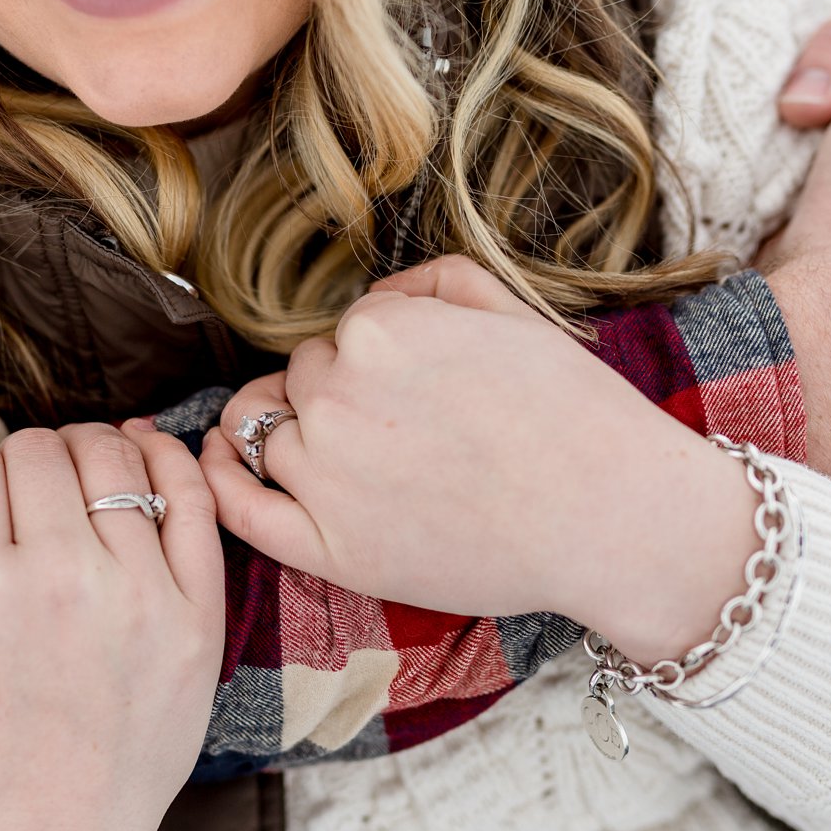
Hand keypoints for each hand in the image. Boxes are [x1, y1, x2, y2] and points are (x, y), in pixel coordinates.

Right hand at [0, 422, 220, 830]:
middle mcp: (57, 579)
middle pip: (40, 449)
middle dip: (23, 465)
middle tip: (23, 508)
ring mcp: (137, 598)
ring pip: (112, 458)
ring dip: (87, 454)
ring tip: (76, 486)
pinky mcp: (195, 621)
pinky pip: (189, 500)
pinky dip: (167, 458)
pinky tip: (144, 453)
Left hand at [200, 259, 757, 665]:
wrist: (613, 515)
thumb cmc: (572, 411)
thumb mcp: (505, 307)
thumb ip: (426, 282)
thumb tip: (373, 298)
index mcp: (377, 331)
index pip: (341, 336)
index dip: (378, 363)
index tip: (424, 393)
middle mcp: (338, 395)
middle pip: (301, 380)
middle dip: (340, 397)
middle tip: (410, 434)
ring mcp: (327, 475)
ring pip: (271, 433)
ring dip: (298, 437)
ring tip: (357, 461)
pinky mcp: (330, 548)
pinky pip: (239, 504)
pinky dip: (216, 478)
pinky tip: (216, 461)